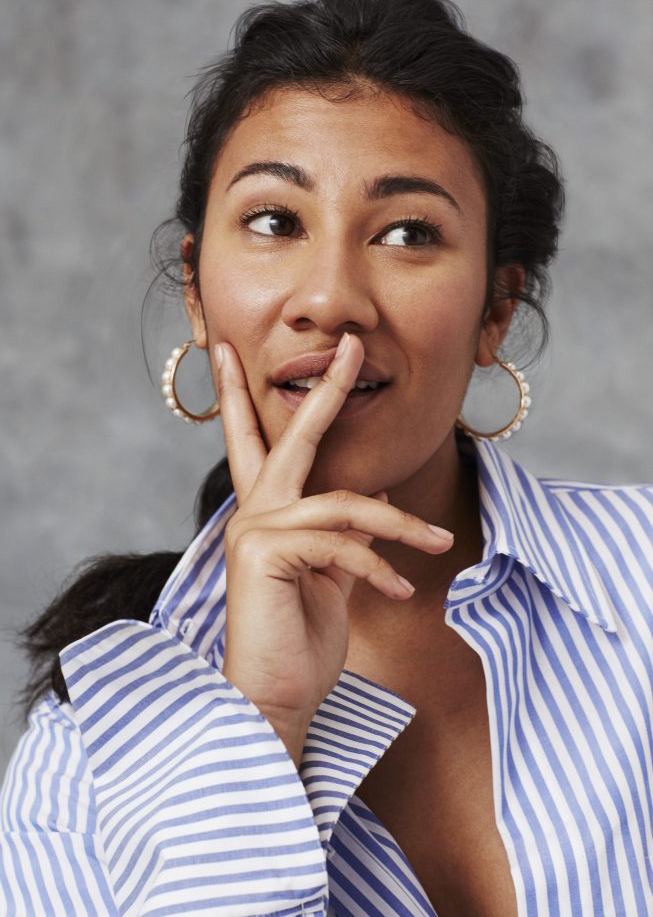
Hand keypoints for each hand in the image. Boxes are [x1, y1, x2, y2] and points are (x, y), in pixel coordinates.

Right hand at [215, 332, 452, 765]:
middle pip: (293, 437)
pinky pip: (340, 545)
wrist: (277, 698)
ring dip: (399, 526)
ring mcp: (252, 530)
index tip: (235, 352)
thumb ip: (346, 533)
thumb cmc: (301, 640)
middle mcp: (251, 513)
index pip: (257, 444)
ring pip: (342, 504)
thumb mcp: (333, 576)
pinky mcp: (262, 553)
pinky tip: (399, 591)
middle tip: (352, 346)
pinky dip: (378, 567)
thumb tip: (378, 498)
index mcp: (265, 514)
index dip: (245, 397)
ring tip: (438, 544)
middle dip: (326, 390)